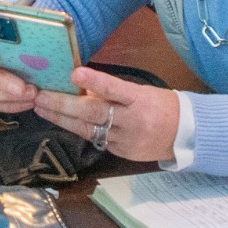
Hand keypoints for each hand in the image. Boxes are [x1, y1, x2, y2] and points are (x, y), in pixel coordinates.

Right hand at [0, 22, 38, 113]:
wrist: (29, 46)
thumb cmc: (25, 29)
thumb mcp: (25, 22)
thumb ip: (25, 24)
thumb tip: (39, 27)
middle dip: (1, 81)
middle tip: (23, 87)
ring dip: (7, 96)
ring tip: (31, 95)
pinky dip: (10, 105)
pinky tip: (28, 102)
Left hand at [32, 66, 179, 162]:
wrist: (186, 135)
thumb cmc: (161, 105)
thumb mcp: (141, 92)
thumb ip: (113, 90)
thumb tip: (82, 85)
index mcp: (140, 100)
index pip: (115, 89)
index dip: (95, 82)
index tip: (75, 73)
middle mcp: (132, 121)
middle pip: (94, 113)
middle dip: (63, 104)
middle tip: (40, 96)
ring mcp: (126, 140)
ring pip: (89, 130)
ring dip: (62, 119)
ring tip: (41, 108)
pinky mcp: (122, 153)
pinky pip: (96, 139)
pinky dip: (78, 129)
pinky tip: (61, 121)